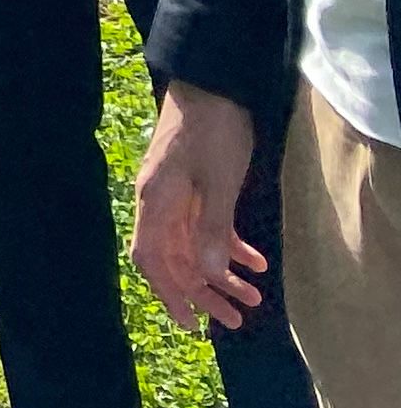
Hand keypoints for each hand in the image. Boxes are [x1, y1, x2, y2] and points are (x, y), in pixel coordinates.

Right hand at [129, 82, 265, 329]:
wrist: (212, 84)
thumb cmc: (212, 131)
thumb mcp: (217, 182)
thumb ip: (212, 230)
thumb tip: (209, 277)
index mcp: (155, 202)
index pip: (152, 260)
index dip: (170, 294)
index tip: (192, 323)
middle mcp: (159, 203)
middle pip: (176, 260)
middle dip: (205, 293)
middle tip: (236, 320)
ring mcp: (176, 195)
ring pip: (195, 247)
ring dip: (222, 275)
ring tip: (253, 298)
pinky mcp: (194, 186)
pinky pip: (207, 227)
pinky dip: (229, 246)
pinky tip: (255, 261)